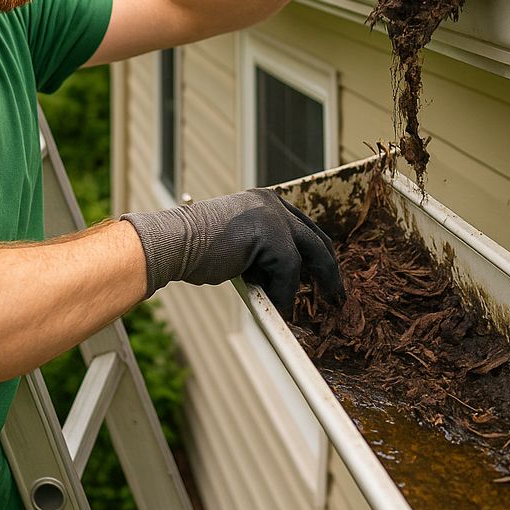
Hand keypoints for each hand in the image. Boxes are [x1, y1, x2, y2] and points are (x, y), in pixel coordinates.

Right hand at [122, 189, 344, 316]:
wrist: (173, 242)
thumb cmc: (196, 247)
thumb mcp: (238, 241)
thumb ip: (263, 250)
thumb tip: (288, 277)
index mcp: (265, 201)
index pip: (303, 227)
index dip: (317, 253)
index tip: (326, 275)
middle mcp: (273, 203)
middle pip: (316, 239)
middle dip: (328, 270)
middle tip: (336, 294)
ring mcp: (274, 217)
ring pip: (306, 258)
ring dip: (300, 287)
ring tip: (296, 308)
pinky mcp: (272, 236)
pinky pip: (289, 272)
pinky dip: (284, 293)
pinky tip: (276, 306)